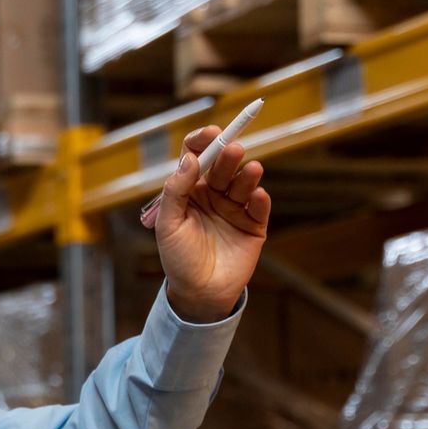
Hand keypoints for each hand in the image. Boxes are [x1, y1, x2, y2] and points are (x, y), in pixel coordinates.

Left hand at [155, 124, 271, 323]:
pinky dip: (259, 198)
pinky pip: (259, 206)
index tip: (211, 134)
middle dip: (227, 154)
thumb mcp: (168, 224)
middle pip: (221, 165)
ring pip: (243, 182)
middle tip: (232, 148)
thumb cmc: (179, 259)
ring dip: (247, 174)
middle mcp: (213, 194)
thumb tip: (189, 159)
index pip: (196, 156)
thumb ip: (175, 191)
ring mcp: (235, 208)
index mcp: (189, 190)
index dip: (203, 141)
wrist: (199, 293)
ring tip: (251, 169)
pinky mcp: (254, 225)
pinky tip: (257, 194)